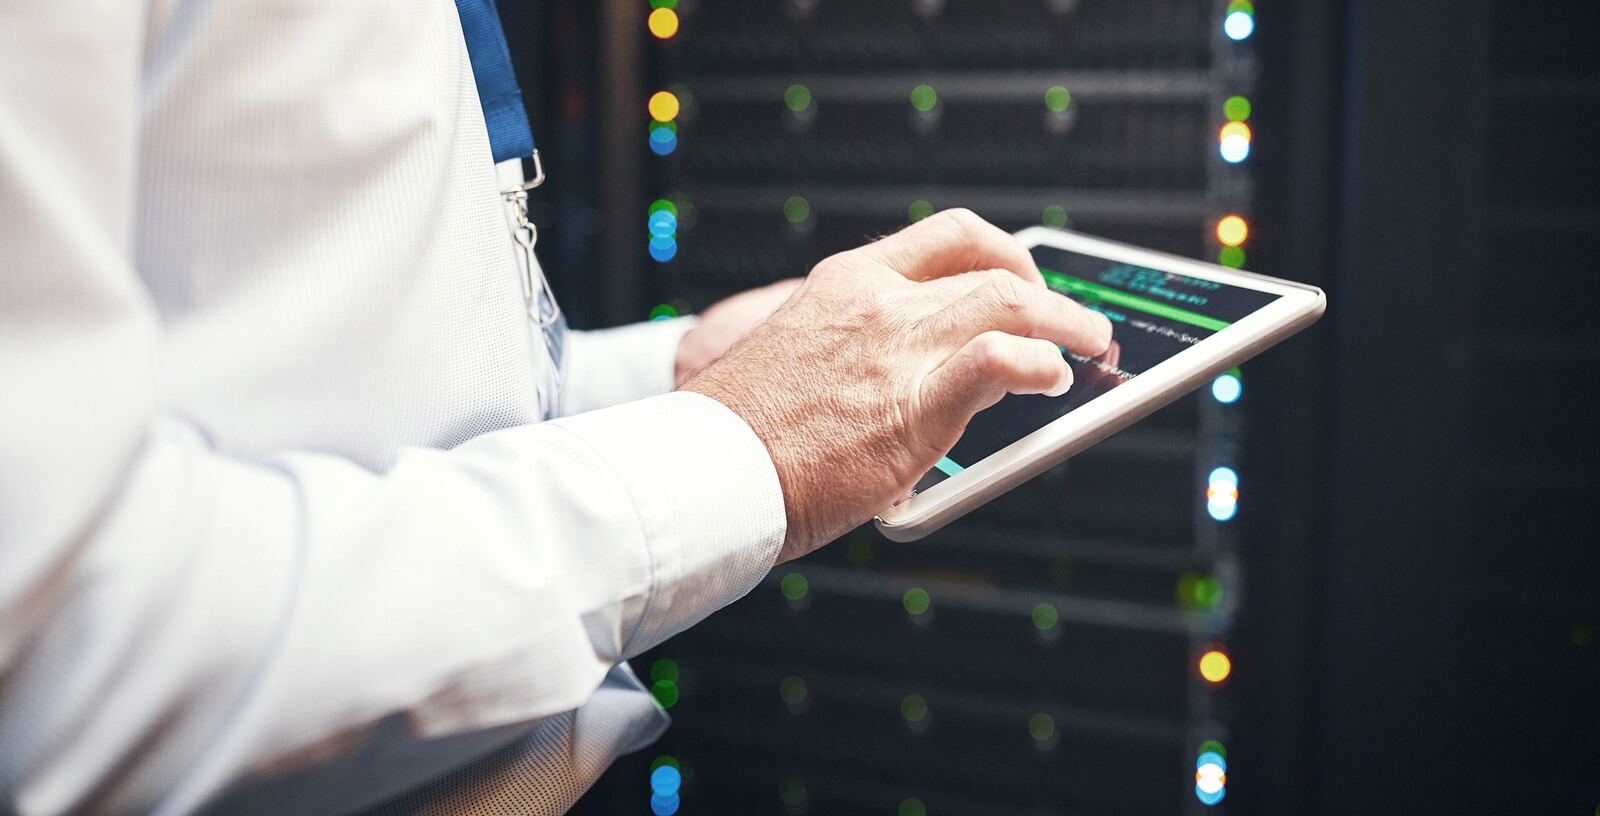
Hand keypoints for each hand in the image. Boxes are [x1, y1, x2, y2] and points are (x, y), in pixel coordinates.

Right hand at [682, 210, 1112, 562]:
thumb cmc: (742, 430)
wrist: (708, 468)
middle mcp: (878, 302)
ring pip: (1011, 301)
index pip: (949, 235)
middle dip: (1048, 292)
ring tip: (1089, 346)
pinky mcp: (915, 405)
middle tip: (1073, 321)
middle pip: (991, 268)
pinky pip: (1001, 361)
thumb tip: (908, 377)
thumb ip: (857, 349)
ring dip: (1066, 322)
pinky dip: (1040, 365)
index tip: (1024, 276)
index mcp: (846, 282)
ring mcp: (898, 348)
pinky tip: (1052, 383)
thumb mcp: (799, 354)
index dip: (1005, 251)